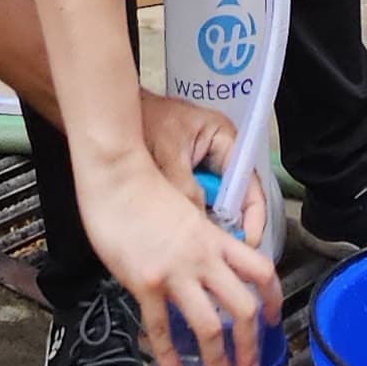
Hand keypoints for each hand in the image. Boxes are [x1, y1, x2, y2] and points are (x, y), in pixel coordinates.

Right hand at [80, 138, 281, 365]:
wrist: (117, 175)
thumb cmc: (145, 187)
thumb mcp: (185, 212)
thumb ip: (197, 240)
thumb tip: (200, 263)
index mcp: (214, 238)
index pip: (260, 269)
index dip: (273, 298)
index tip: (272, 320)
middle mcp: (203, 258)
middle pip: (243, 307)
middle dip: (251, 345)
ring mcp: (175, 272)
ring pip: (210, 325)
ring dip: (220, 361)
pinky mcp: (146, 283)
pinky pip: (162, 328)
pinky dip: (170, 357)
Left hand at [136, 89, 271, 247]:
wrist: (114, 116)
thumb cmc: (144, 116)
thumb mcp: (166, 152)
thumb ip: (185, 188)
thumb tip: (200, 226)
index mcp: (223, 137)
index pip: (249, 181)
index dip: (252, 214)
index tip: (247, 241)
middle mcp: (218, 154)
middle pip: (234, 198)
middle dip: (226, 224)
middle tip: (214, 248)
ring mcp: (201, 169)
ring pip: (213, 205)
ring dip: (204, 222)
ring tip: (191, 241)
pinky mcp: (185, 180)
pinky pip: (194, 205)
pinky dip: (188, 218)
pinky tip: (176, 231)